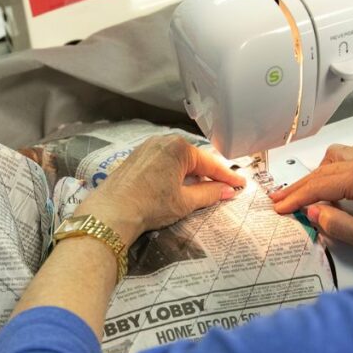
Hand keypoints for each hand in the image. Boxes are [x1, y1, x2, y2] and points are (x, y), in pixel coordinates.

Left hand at [75, 136, 246, 245]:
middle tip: (223, 186)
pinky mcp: (135, 157)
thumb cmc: (150, 205)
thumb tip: (227, 191)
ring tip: (201, 188)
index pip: (210, 163)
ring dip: (190, 173)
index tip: (240, 184)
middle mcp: (162, 141)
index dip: (227, 176)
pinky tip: (176, 185)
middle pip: (193, 158)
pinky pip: (162, 161)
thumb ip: (209, 193)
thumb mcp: (185, 202)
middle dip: (208, 173)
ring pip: (177, 159)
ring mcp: (146, 147)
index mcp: (179, 147)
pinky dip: (173, 171)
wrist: (112, 212)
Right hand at [269, 144, 352, 258]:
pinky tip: (332, 183)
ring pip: (335, 158)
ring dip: (316, 174)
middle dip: (300, 186)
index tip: (281, 207)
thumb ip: (336, 225)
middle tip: (282, 200)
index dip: (296, 198)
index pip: (319, 186)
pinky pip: (350, 158)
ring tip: (304, 192)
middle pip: (323, 171)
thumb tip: (314, 214)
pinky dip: (333, 169)